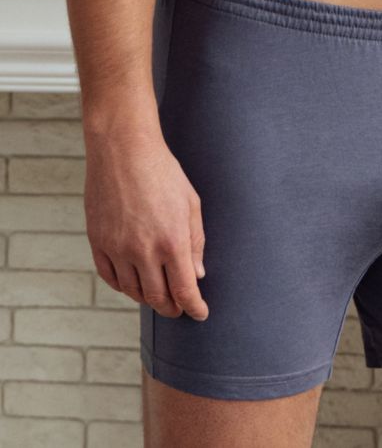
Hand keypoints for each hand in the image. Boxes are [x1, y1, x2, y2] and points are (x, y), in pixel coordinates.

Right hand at [83, 128, 208, 320]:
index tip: (200, 314)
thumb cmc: (163, 172)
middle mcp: (143, 250)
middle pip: (158, 297)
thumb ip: (195, 241)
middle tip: (179, 308)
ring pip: (133, 291)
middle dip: (172, 308)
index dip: (194, 307)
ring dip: (148, 298)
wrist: (123, 150)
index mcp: (172, 241)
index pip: (184, 290)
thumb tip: (197, 275)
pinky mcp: (98, 242)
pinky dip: (124, 286)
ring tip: (158, 295)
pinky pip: (111, 278)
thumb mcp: (190, 203)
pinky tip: (133, 282)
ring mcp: (117, 248)